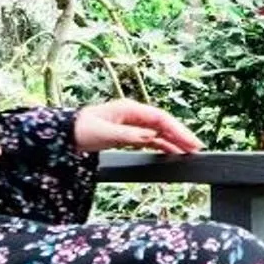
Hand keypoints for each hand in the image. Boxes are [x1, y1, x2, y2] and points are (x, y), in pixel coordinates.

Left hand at [72, 98, 204, 156]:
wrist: (66, 135)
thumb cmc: (82, 129)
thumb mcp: (106, 133)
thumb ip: (130, 135)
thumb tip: (152, 136)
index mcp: (131, 110)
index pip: (161, 119)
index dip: (178, 130)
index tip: (190, 142)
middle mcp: (134, 115)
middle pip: (164, 124)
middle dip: (181, 135)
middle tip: (197, 148)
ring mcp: (132, 124)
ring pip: (159, 132)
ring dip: (174, 141)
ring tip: (189, 152)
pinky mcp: (128, 134)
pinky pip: (150, 139)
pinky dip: (162, 145)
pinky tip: (172, 153)